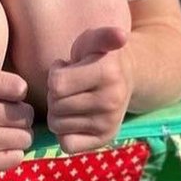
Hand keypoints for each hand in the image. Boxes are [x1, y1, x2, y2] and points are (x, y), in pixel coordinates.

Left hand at [46, 26, 132, 154]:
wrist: (125, 77)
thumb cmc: (99, 57)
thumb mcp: (96, 40)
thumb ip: (103, 35)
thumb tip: (120, 36)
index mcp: (107, 74)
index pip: (56, 84)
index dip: (55, 75)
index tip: (67, 68)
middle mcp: (111, 101)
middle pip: (55, 106)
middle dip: (55, 94)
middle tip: (70, 85)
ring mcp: (108, 123)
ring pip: (57, 125)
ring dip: (58, 112)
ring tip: (73, 98)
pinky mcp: (104, 139)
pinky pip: (67, 144)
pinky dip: (65, 132)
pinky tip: (75, 117)